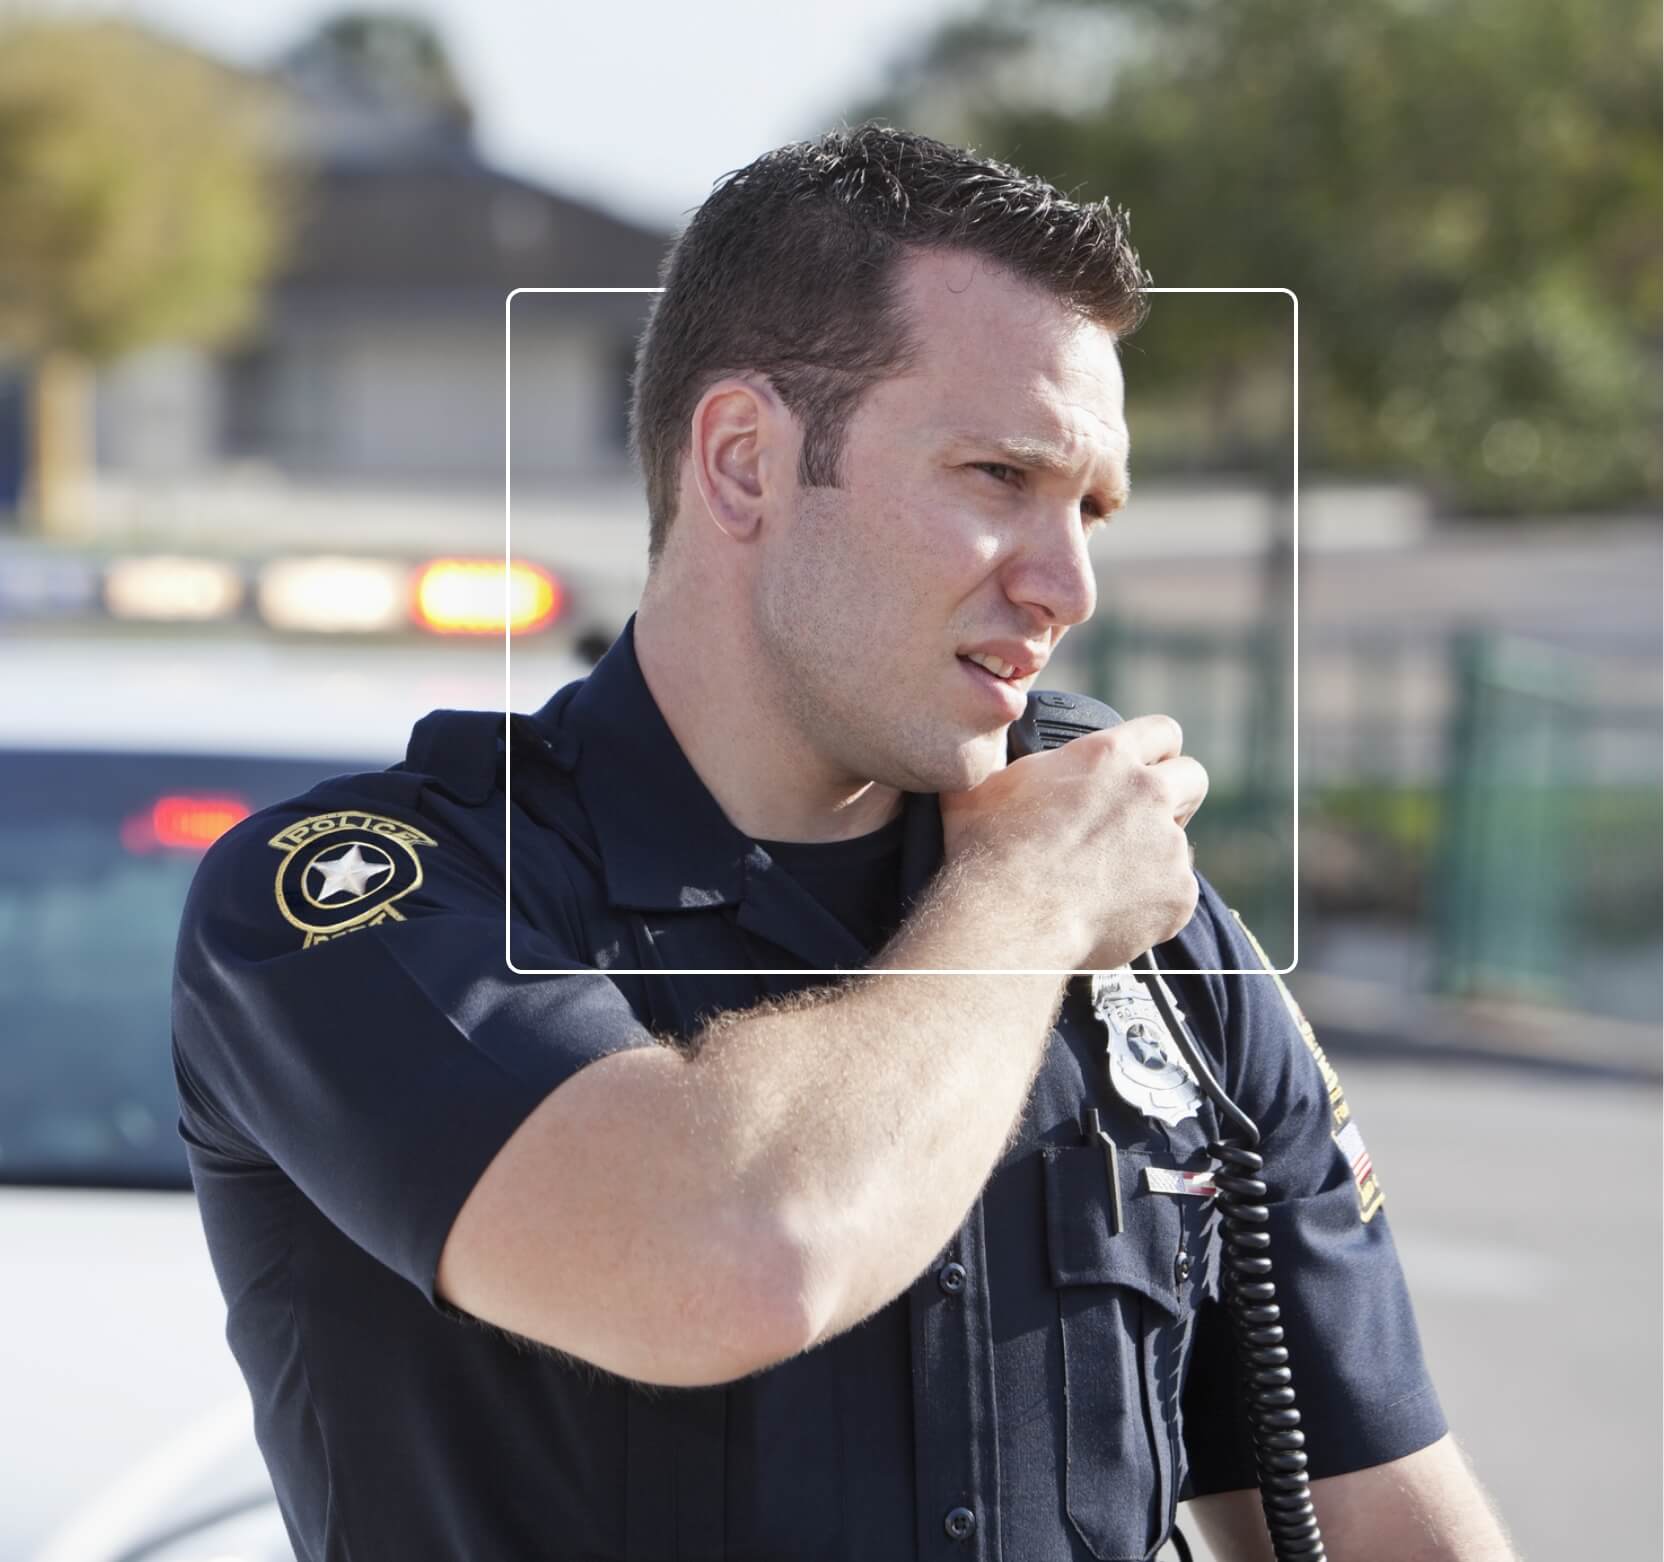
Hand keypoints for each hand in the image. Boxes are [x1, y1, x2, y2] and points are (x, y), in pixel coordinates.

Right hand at [938, 714, 1207, 970]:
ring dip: (1155, 855)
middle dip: (1176, 795)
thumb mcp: (984, 783)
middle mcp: (1149, 792)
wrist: (1008, 919)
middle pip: (1194, 777)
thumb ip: (1008, 761)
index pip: (1162, 731)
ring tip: (1109, 880)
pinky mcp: (1179, 894)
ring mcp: (1170, 845)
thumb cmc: (986, 850)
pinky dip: (1153, 903)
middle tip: (1142, 821)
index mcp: (1108, 756)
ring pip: (1180, 843)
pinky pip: (1176, 893)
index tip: (1145, 767)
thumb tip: (990, 748)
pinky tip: (1114, 912)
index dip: (1156, 750)